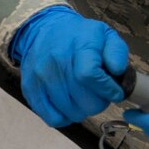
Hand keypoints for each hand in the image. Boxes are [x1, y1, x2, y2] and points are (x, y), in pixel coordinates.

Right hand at [9, 6, 128, 126]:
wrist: (42, 30)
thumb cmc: (78, 37)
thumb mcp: (104, 35)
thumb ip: (117, 52)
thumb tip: (118, 70)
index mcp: (78, 45)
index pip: (90, 75)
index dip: (107, 90)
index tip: (115, 93)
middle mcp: (56, 61)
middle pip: (82, 99)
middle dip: (99, 103)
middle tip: (100, 96)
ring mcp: (41, 77)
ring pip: (69, 111)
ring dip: (83, 110)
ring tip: (84, 98)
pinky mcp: (30, 89)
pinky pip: (52, 117)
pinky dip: (65, 118)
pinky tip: (70, 106)